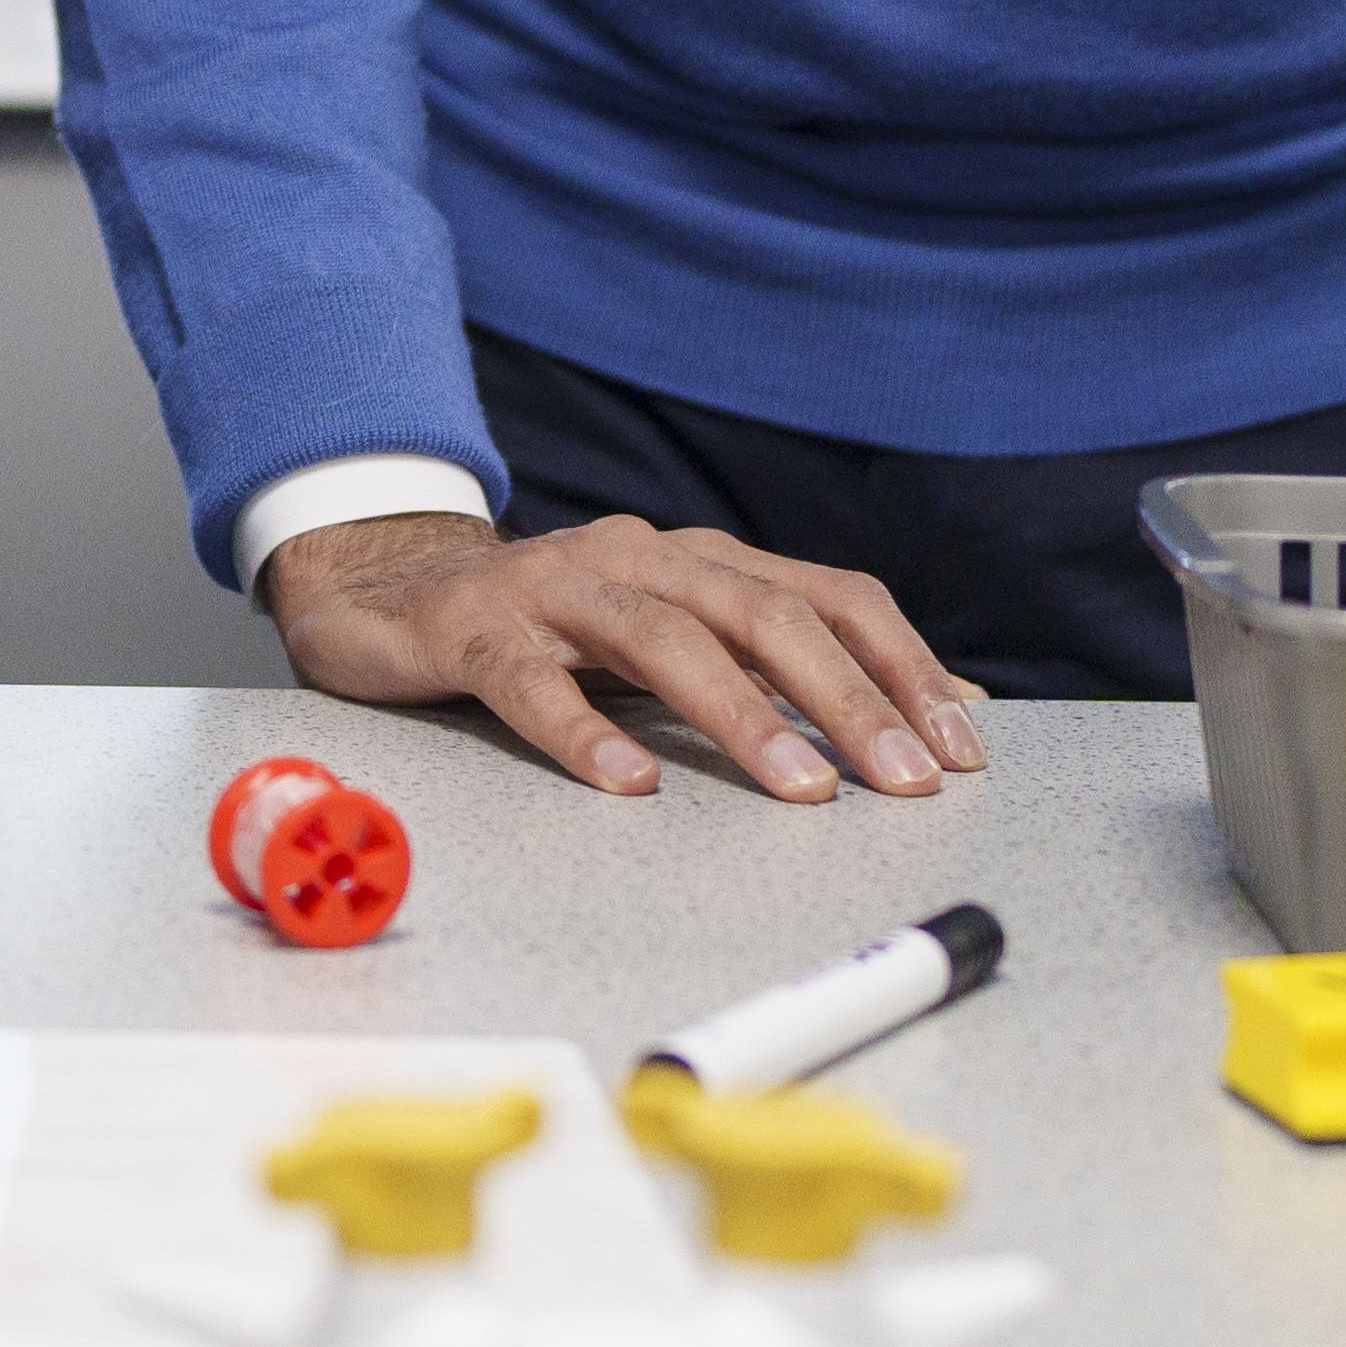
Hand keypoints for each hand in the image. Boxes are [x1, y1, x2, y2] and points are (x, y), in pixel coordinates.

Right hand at [258, 509, 990, 803]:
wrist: (385, 583)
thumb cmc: (549, 625)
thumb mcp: (675, 634)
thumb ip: (778, 664)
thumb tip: (926, 712)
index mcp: (699, 560)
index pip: (828, 596)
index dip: (900, 664)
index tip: (960, 745)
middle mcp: (640, 557)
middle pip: (763, 614)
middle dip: (848, 698)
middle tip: (904, 779)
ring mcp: (554, 587)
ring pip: (664, 638)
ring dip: (744, 715)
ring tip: (802, 789)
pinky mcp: (474, 627)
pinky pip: (533, 679)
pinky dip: (583, 730)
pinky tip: (627, 783)